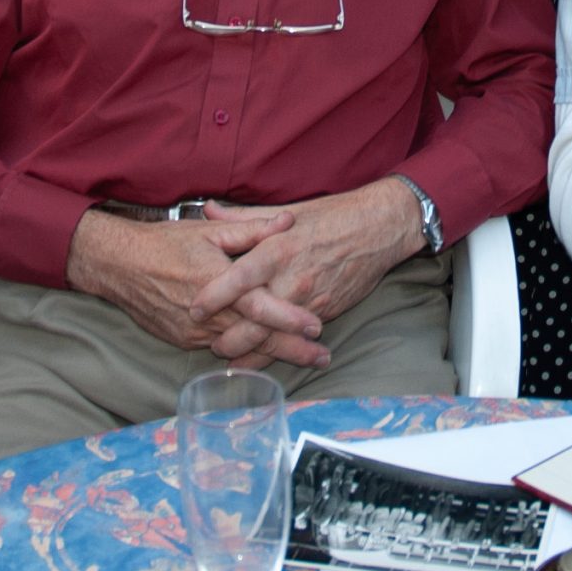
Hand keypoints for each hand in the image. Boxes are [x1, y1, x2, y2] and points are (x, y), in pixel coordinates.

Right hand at [65, 207, 330, 368]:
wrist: (119, 265)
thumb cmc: (166, 242)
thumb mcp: (210, 231)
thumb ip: (252, 229)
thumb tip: (289, 222)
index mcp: (217, 284)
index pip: (261, 307)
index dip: (290, 318)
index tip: (317, 327)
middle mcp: (208, 315)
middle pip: (257, 338)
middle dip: (292, 350)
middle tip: (323, 358)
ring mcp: (194, 333)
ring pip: (240, 348)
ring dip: (272, 355)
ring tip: (305, 360)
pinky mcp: (183, 341)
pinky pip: (218, 348)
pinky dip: (244, 353)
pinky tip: (265, 358)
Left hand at [187, 180, 426, 361]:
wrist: (377, 229)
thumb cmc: (329, 216)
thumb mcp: (285, 212)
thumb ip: (243, 219)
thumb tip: (209, 210)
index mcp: (277, 249)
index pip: (238, 279)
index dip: (214, 296)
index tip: (194, 308)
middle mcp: (291, 278)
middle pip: (253, 319)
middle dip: (228, 339)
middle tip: (209, 344)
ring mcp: (310, 299)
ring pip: (274, 337)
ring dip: (251, 353)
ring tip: (230, 360)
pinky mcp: (326, 311)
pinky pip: (296, 339)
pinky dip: (278, 351)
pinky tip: (262, 360)